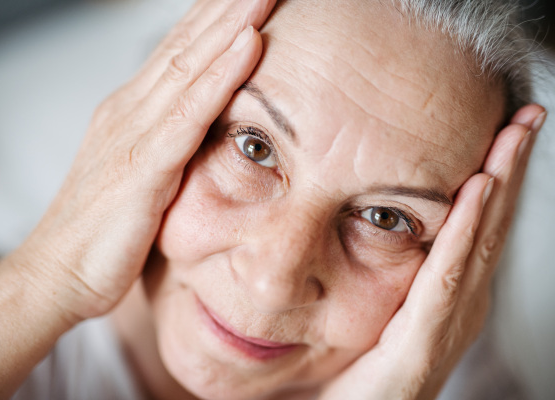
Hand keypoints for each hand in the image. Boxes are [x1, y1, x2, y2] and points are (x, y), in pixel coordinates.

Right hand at [7, 0, 276, 321]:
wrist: (56, 274)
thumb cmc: (99, 231)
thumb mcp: (139, 179)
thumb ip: (165, 150)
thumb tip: (200, 137)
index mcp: (130, 114)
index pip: (177, 53)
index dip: (212, 21)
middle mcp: (129, 112)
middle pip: (185, 46)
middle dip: (225, 8)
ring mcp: (134, 135)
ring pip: (189, 66)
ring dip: (229, 25)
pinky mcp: (143, 168)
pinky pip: (189, 113)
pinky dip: (221, 76)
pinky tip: (248, 45)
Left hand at [319, 105, 546, 399]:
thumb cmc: (354, 372)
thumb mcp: (374, 308)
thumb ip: (384, 267)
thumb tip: (369, 213)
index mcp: (447, 294)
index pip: (476, 224)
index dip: (498, 176)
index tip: (506, 126)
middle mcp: (458, 305)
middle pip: (490, 224)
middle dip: (512, 166)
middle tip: (528, 113)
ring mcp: (447, 324)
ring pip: (479, 241)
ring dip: (501, 183)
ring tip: (515, 133)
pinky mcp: (423, 344)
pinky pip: (446, 276)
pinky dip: (466, 229)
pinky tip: (479, 188)